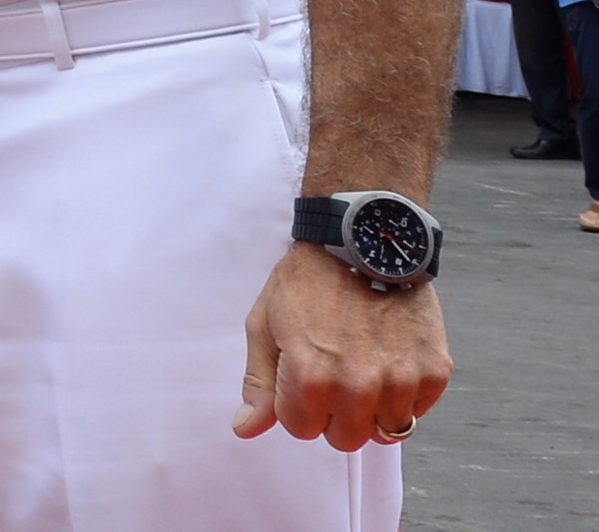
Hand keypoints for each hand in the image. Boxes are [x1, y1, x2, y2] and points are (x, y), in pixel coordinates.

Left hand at [234, 245, 449, 451]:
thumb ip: (259, 382)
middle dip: (333, 413)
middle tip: (334, 372)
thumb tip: (245, 429)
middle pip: (345, 439)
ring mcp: (401, 381)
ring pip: (384, 432)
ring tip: (363, 366)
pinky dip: (404, 396)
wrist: (362, 241)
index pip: (301, 430)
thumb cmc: (308, 280)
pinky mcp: (434, 371)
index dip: (297, 404)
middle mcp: (358, 386)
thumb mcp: (265, 324)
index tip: (302, 375)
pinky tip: (389, 360)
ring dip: (371, 409)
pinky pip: (417, 411)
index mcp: (310, 377)